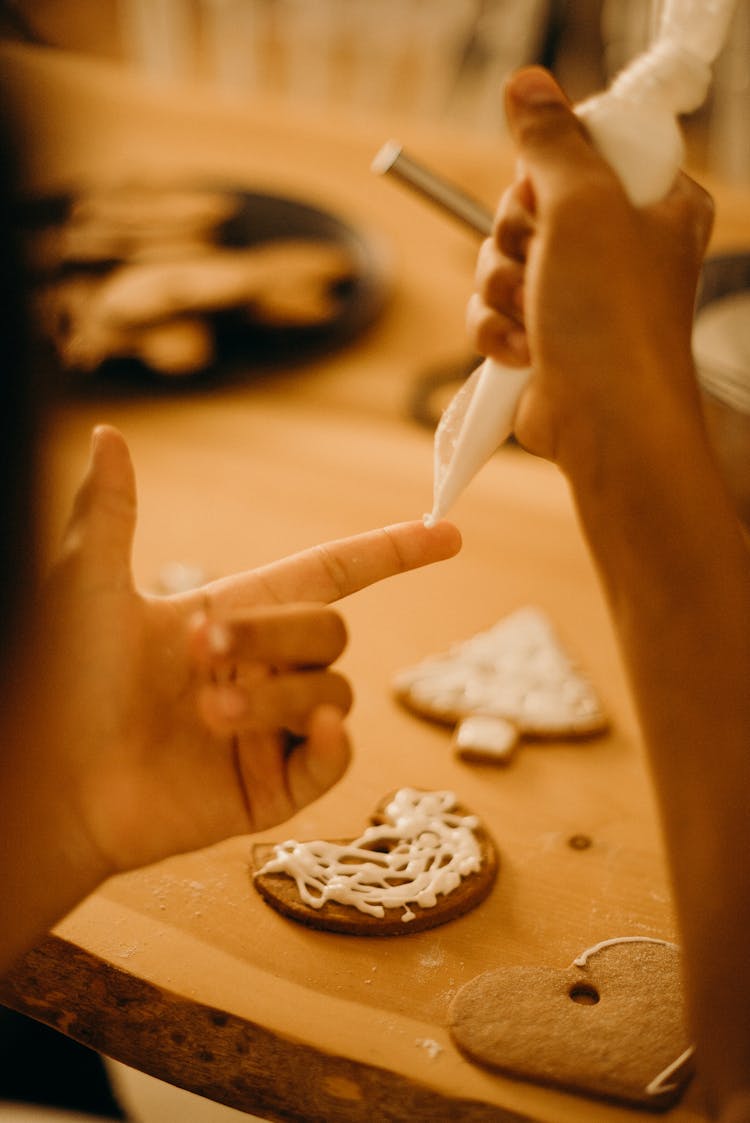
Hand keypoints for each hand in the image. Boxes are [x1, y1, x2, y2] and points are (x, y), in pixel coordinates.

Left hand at [21, 426, 460, 886]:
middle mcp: (265, 667)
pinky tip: (310, 732)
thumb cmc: (58, 683)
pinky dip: (331, 743)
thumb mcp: (86, 590)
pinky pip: (332, 759)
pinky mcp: (271, 785)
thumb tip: (107, 433)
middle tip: (202, 648)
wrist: (45, 782)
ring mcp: (271, 728)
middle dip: (275, 635)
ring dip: (276, 694)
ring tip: (207, 708)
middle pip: (329, 631)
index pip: (334, 573)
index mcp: (237, 613)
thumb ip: (109, 514)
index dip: (391, 551)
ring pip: (329, 692)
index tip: (445, 532)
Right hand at [466, 67, 713, 473]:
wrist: (605, 421)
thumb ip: (550, 140)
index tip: (550, 196)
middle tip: (542, 263)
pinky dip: (496, 331)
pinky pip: (490, 310)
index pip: (584, 150)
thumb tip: (526, 83)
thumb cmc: (611, 317)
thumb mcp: (581, 203)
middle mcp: (618, 245)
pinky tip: (525, 352)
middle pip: (528, 204)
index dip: (550, 170)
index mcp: (653, 202)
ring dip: (501, 290)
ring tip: (537, 318)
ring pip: (500, 259)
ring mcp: (578, 295)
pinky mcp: (543, 337)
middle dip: (516, 239)